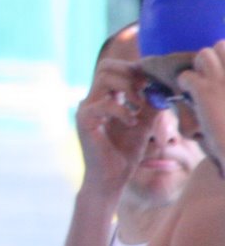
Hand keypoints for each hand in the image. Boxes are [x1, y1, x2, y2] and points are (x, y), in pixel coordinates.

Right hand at [75, 57, 153, 193]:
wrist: (110, 178)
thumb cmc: (124, 154)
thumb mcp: (144, 124)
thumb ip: (150, 105)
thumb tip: (161, 86)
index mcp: (103, 99)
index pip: (114, 69)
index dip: (134, 69)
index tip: (152, 82)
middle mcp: (91, 100)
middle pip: (106, 66)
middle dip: (130, 73)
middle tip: (146, 90)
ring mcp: (85, 109)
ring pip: (105, 78)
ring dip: (128, 88)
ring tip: (139, 105)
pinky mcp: (84, 121)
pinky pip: (105, 104)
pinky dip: (123, 111)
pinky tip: (131, 123)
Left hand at [179, 41, 224, 158]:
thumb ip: (224, 86)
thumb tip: (218, 81)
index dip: (224, 57)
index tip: (220, 72)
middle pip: (220, 45)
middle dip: (211, 58)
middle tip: (208, 77)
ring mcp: (223, 79)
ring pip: (203, 54)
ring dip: (197, 66)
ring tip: (198, 84)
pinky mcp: (206, 90)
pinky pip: (187, 75)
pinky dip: (184, 83)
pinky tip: (188, 95)